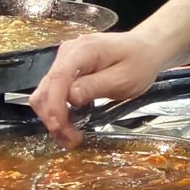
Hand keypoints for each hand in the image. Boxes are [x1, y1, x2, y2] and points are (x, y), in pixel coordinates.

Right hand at [29, 31, 171, 140]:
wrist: (145, 49)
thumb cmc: (139, 63)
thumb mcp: (124, 78)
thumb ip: (96, 86)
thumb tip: (71, 97)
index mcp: (83, 50)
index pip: (58, 78)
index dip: (55, 105)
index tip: (61, 128)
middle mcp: (67, 52)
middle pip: (46, 87)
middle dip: (53, 117)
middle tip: (71, 140)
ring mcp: (64, 60)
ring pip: (45, 92)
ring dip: (52, 117)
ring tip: (70, 137)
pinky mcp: (66, 70)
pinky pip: (53, 92)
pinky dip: (57, 111)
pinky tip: (69, 125)